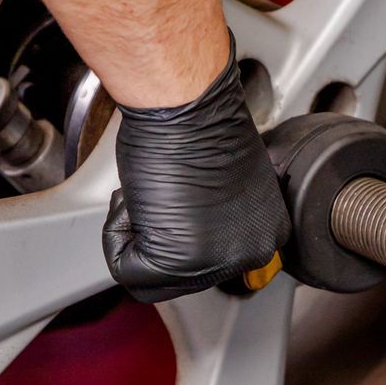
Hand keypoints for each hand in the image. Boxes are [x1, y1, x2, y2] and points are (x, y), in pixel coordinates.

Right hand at [102, 42, 289, 303]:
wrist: (183, 104)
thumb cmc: (195, 125)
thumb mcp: (223, 187)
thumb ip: (214, 220)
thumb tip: (188, 234)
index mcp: (269, 231)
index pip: (210, 262)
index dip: (176, 232)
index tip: (175, 202)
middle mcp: (252, 251)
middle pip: (182, 278)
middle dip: (154, 240)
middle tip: (155, 198)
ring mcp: (217, 261)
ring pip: (152, 280)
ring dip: (133, 239)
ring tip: (147, 198)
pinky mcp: (180, 261)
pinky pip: (129, 272)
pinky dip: (117, 237)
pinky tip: (135, 201)